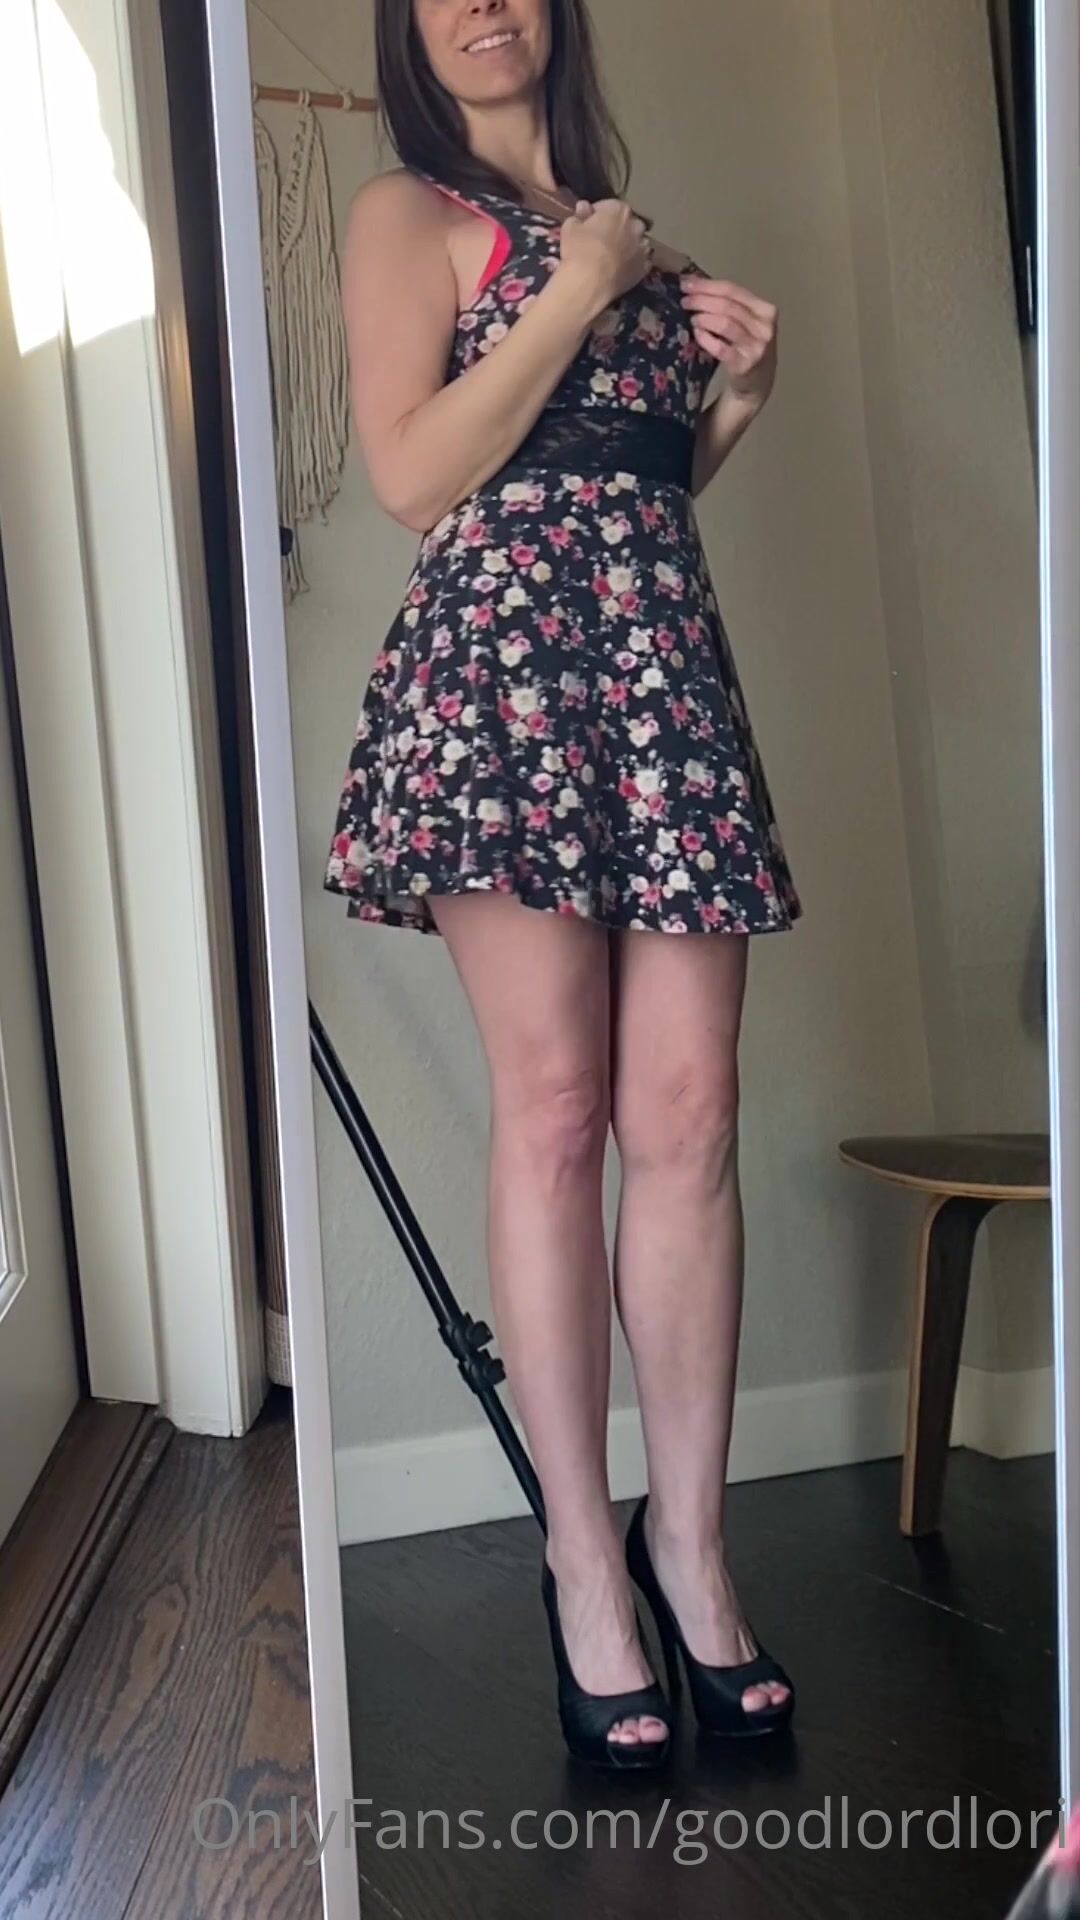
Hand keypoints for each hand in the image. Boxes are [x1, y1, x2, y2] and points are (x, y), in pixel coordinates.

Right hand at [558, 198, 652, 314]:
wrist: (591, 282)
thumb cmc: (579, 250)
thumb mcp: (570, 228)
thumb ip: (579, 215)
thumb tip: (583, 207)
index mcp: (618, 209)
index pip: (608, 206)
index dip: (598, 215)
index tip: (590, 224)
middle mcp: (636, 225)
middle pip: (627, 223)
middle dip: (617, 228)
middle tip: (602, 241)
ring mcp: (643, 247)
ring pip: (637, 242)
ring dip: (628, 245)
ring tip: (613, 257)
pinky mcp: (645, 267)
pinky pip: (640, 261)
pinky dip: (633, 263)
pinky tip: (621, 269)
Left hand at [680, 275, 777, 403]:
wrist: (757, 383)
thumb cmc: (746, 347)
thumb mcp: (746, 322)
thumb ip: (729, 305)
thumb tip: (694, 285)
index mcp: (765, 309)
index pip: (733, 290)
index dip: (707, 285)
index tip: (686, 283)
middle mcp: (764, 327)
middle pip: (728, 305)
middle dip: (702, 300)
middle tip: (685, 301)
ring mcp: (756, 347)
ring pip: (726, 324)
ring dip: (704, 318)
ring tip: (692, 318)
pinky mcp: (745, 365)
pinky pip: (721, 348)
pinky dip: (706, 339)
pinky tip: (697, 333)